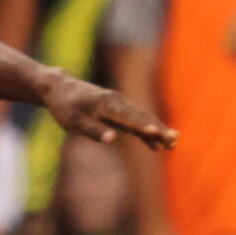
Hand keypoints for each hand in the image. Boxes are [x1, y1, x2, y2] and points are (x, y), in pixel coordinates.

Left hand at [38, 71, 175, 149]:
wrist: (60, 88)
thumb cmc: (65, 107)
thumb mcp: (72, 121)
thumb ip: (92, 130)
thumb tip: (111, 139)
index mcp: (106, 104)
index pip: (128, 117)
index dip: (142, 126)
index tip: (157, 133)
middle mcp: (117, 101)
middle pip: (141, 117)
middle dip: (158, 129)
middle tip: (175, 140)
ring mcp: (120, 104)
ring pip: (142, 118)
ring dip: (158, 130)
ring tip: (174, 143)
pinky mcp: (118, 109)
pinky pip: (136, 121)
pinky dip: (146, 132)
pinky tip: (157, 146)